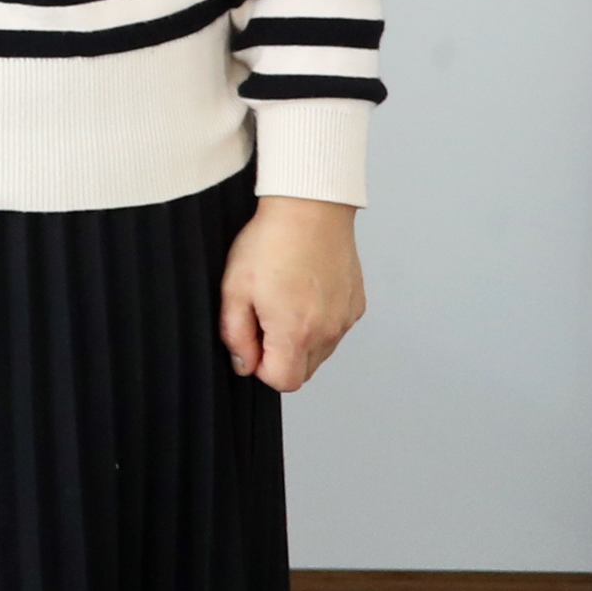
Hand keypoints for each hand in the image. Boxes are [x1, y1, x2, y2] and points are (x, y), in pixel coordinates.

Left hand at [220, 194, 365, 391]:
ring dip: (300, 340)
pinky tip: (303, 292)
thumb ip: (236, 335)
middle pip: (303, 371)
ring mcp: (346, 319)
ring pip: (321, 352)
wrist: (309, 208)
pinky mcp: (356, 305)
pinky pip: (336, 330)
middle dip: (280, 356)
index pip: (283, 382)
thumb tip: (244, 365)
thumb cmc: (269, 242)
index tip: (251, 341)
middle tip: (264, 316)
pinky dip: (319, 322)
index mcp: (296, 332)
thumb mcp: (235, 289)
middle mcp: (328, 332)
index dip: (261, 368)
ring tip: (284, 300)